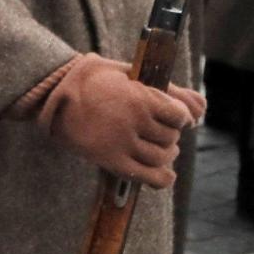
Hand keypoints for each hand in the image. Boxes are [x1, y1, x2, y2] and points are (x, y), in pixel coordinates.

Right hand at [33, 54, 203, 188]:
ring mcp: (120, 143)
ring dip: (165, 154)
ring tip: (158, 148)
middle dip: (169, 135)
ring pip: (161, 157)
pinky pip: (147, 177)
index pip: (179, 116)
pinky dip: (161, 178)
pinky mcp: (109, 160)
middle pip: (170, 137)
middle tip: (158, 131)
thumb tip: (203, 108)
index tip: (173, 117)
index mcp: (139, 98)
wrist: (51, 94)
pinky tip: (163, 174)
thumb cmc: (93, 80)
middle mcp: (132, 122)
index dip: (180, 118)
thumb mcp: (130, 74)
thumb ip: (168, 89)